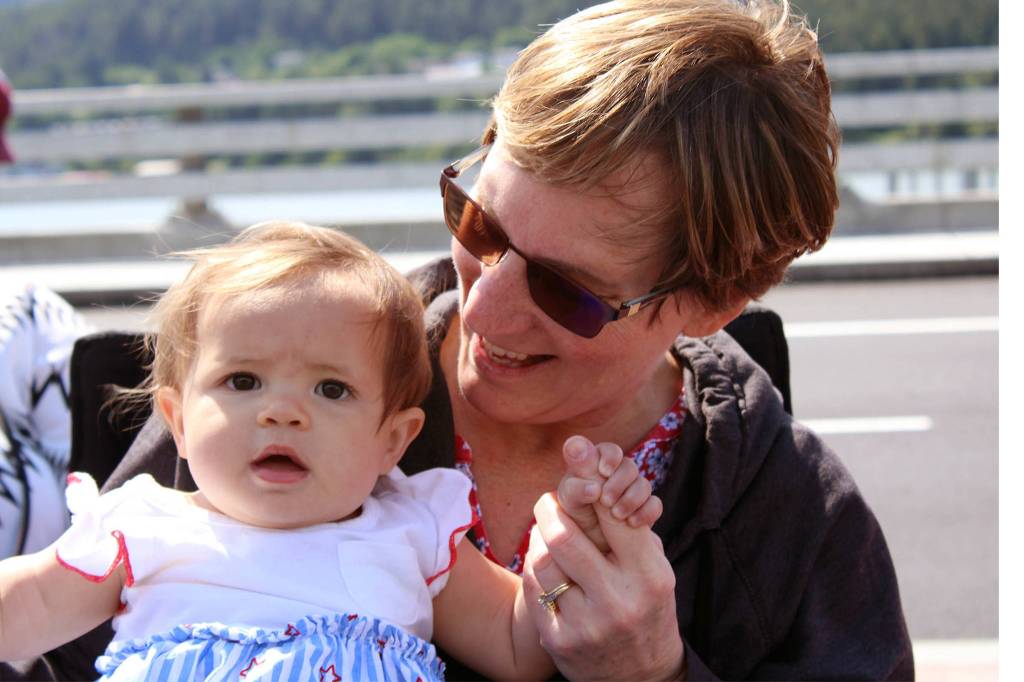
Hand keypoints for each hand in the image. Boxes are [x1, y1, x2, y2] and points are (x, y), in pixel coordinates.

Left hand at [524, 492, 684, 680]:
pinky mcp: (559, 641)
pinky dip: (534, 568)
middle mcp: (619, 600)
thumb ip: (629, 527)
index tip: (577, 473)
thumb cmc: (645, 604)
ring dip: (538, 538)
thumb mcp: (652, 567)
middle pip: (564, 536)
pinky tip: (542, 562)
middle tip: (547, 501)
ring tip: (545, 532)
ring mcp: (587, 624)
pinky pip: (533, 590)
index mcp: (649, 575)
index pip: (612, 516)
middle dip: (549, 509)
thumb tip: (592, 474)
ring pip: (542, 561)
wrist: (641, 675)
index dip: (589, 487)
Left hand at [556, 435, 662, 552]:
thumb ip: (574, 471)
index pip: (608, 450)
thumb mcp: (571, 497)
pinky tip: (633, 523)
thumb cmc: (571, 520)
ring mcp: (630, 492)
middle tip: (606, 501)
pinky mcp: (643, 511)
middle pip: (628, 466)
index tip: (604, 471)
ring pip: (644, 484)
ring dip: (632, 498)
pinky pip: (655, 504)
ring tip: (617, 515)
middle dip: (620, 482)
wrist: (586, 553)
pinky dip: (647, 512)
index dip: (609, 457)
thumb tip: (575, 445)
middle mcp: (614, 476)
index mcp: (594, 467)